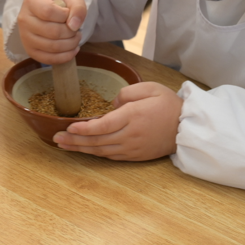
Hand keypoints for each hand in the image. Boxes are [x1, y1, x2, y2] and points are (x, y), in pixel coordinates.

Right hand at [17, 0, 86, 64]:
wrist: (47, 13)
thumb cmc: (58, 5)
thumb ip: (77, 7)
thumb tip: (74, 26)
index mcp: (31, 2)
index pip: (48, 11)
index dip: (65, 15)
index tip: (69, 15)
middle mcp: (24, 19)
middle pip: (52, 32)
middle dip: (71, 32)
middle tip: (76, 30)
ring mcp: (25, 37)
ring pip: (52, 46)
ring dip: (71, 44)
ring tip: (75, 38)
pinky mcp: (30, 51)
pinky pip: (49, 59)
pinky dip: (66, 56)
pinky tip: (73, 49)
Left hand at [53, 82, 181, 160]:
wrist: (188, 127)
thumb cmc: (169, 104)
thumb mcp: (150, 88)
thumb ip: (127, 93)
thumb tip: (111, 105)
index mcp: (132, 116)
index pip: (102, 125)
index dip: (83, 129)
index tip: (68, 127)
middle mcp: (130, 135)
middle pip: (97, 141)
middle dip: (74, 140)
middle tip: (56, 138)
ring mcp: (132, 147)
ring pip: (102, 151)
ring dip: (81, 149)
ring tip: (64, 145)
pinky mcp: (136, 155)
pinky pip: (111, 156)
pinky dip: (96, 153)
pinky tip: (84, 150)